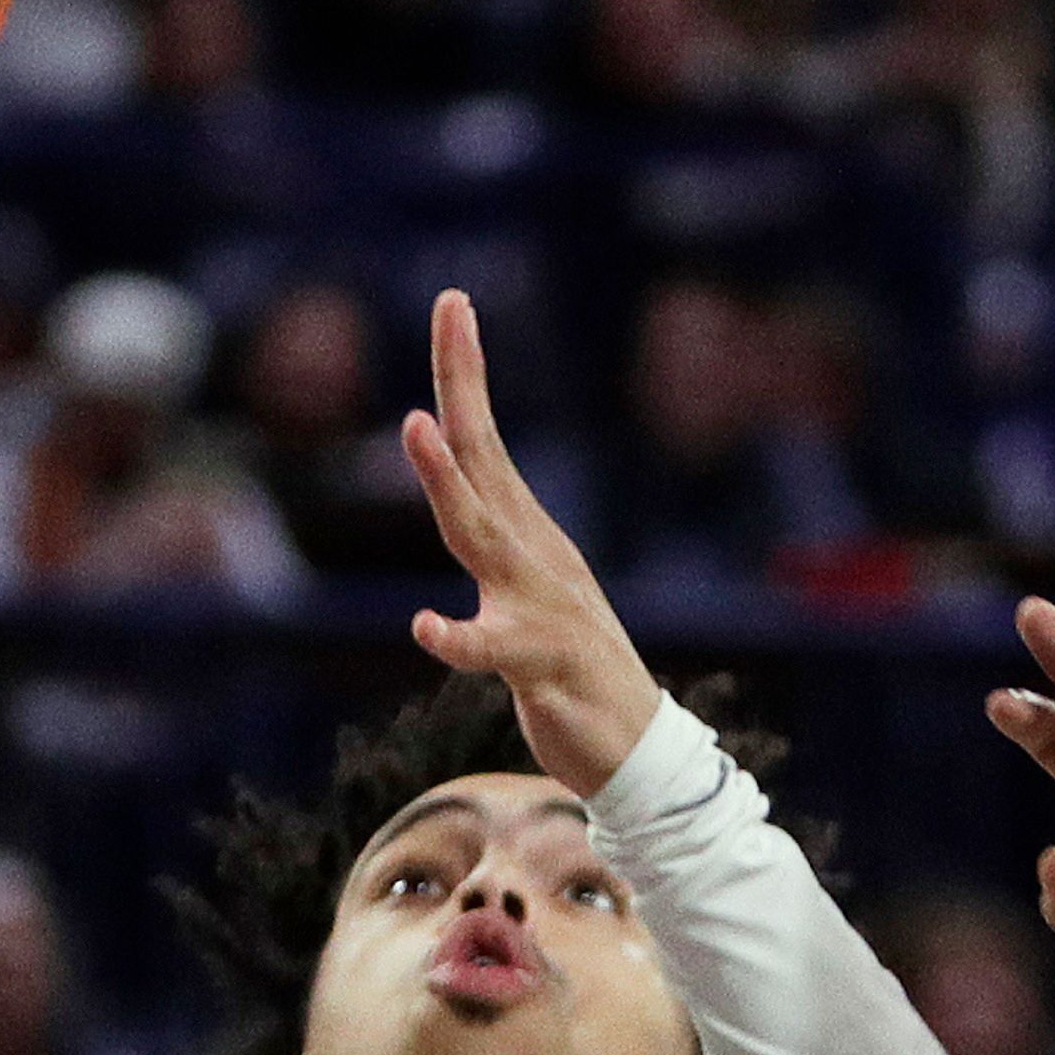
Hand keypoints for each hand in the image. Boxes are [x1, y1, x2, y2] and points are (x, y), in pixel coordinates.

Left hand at [402, 291, 665, 794]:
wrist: (638, 752)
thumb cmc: (575, 673)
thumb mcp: (528, 593)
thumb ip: (493, 539)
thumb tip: (460, 484)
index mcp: (528, 535)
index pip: (485, 440)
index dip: (464, 373)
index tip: (452, 301)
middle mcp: (535, 556)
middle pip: (486, 459)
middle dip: (462, 386)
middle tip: (452, 312)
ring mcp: (543, 606)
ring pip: (486, 537)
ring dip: (449, 484)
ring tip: (416, 429)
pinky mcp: (545, 667)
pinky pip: (497, 651)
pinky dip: (462, 639)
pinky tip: (426, 627)